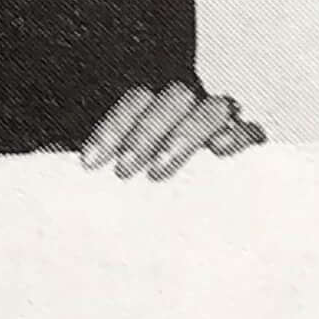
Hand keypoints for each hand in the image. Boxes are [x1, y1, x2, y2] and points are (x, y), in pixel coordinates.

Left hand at [80, 83, 265, 179]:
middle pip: (175, 98)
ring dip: (186, 134)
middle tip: (125, 171)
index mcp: (156, 108)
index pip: (136, 101)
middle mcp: (190, 109)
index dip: (112, 128)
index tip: (90, 163)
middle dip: (147, 131)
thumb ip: (103, 164)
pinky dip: (237, 137)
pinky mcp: (248, 145)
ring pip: (211, 108)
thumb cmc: (144, 190)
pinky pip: (249, 132)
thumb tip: (69, 167)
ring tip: (160, 170)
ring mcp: (221, 123)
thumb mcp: (117, 178)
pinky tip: (220, 152)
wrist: (192, 221)